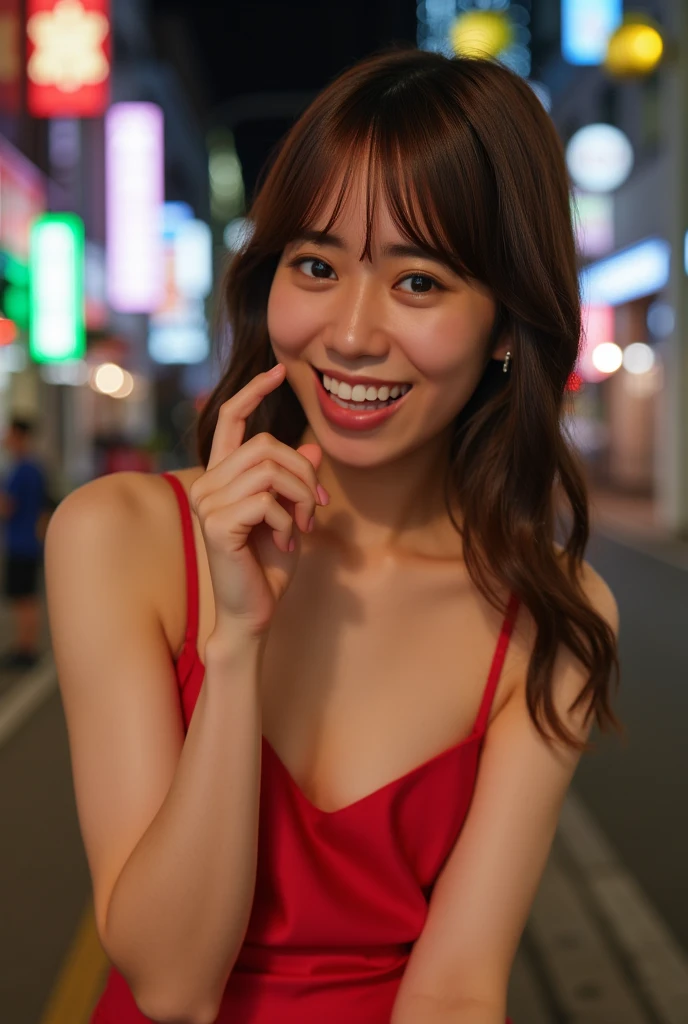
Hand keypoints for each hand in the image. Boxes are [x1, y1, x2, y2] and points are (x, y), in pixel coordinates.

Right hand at [189, 364, 327, 639]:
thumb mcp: (291, 515)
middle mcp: (208, 483)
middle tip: (315, 508)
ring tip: (303, 527)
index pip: (230, 419)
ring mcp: (208, 502)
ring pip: (271, 470)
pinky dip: (288, 521)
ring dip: (301, 498)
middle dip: (304, 474)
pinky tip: (286, 542)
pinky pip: (267, 500)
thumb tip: (313, 448)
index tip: (279, 370)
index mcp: (223, 476)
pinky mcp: (218, 523)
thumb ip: (295, 482)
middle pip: (266, 445)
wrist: (254, 610)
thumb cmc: (270, 564)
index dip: (253, 391)